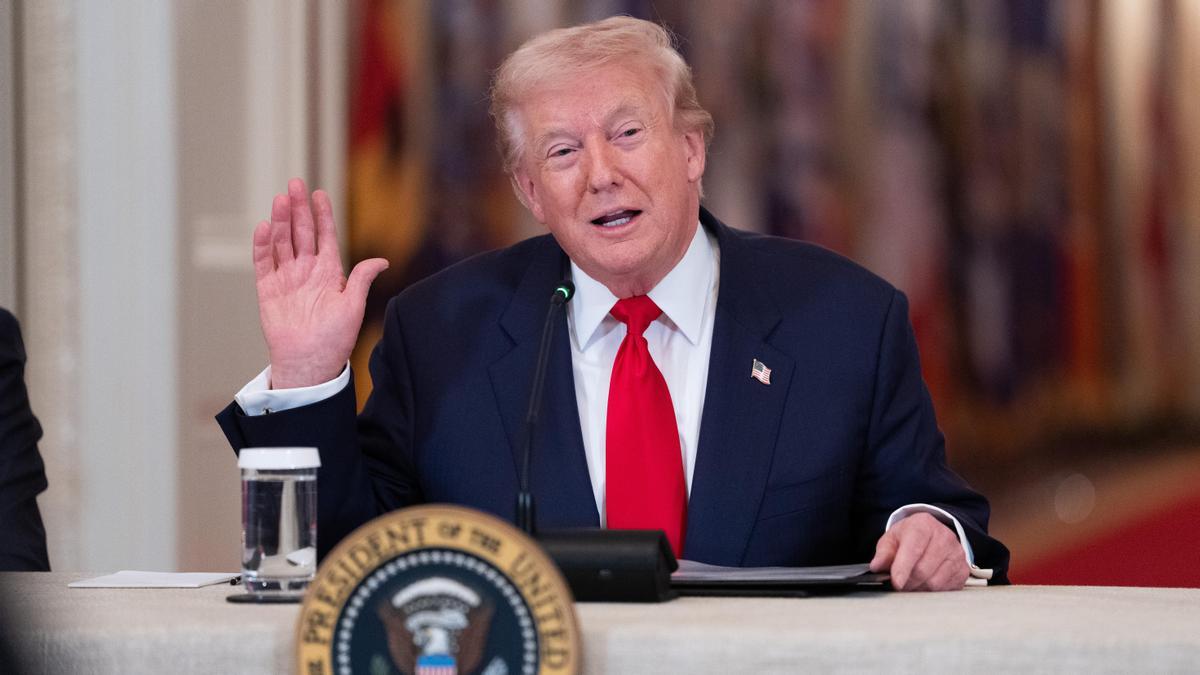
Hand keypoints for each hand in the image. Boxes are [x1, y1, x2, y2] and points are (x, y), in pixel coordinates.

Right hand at [253, 178, 387, 388]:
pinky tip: (264, 227)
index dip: (322, 215)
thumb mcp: (354, 307)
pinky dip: (262, 246)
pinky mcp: (268, 290)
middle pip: (300, 232)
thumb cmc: (335, 339)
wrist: (310, 362)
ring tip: (281, 199)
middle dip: (298, 208)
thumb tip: (382, 261)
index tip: (319, 193)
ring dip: (280, 221)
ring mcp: (286, 278)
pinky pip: (263, 263)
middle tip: (295, 184)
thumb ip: (362, 279)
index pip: (325, 236)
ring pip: (281, 242)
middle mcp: (306, 271)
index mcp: (329, 272)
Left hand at [868, 512, 968, 591]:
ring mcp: (957, 554)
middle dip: (907, 582)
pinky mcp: (963, 570)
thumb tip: (876, 567)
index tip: (895, 582)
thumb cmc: (910, 537)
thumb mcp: (892, 538)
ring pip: (934, 583)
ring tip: (911, 583)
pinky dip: (931, 592)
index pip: (913, 549)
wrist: (933, 534)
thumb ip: (883, 552)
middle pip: (923, 570)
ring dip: (918, 589)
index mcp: (923, 525)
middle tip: (899, 584)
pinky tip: (924, 584)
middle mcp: (944, 537)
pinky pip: (945, 590)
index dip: (902, 568)